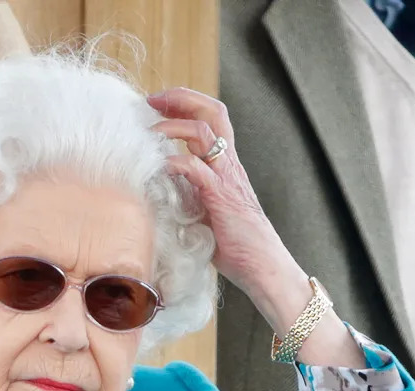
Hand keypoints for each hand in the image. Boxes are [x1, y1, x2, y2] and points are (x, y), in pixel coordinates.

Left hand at [148, 88, 362, 367]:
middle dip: (181, 98)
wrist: (265, 268)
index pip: (213, 119)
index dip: (187, 103)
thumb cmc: (236, 247)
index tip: (159, 103)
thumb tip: (159, 188)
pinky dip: (173, 160)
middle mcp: (230, 165)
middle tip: (153, 99)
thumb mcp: (207, 212)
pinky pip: (196, 168)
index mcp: (228, 166)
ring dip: (173, 124)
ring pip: (205, 132)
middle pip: (213, 112)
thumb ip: (190, 194)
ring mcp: (227, 179)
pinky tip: (156, 165)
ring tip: (149, 128)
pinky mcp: (221, 198)